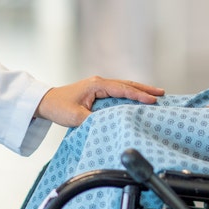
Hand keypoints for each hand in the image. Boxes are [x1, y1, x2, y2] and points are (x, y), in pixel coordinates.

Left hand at [34, 76, 164, 126]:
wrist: (46, 102)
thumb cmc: (59, 107)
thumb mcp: (76, 117)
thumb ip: (94, 120)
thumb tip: (110, 124)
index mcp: (96, 85)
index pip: (122, 89)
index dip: (138, 95)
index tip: (153, 100)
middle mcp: (99, 83)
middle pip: (127, 84)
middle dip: (145, 89)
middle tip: (162, 93)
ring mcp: (98, 86)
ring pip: (123, 87)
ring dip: (139, 90)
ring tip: (155, 94)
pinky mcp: (97, 92)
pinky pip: (118, 92)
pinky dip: (129, 94)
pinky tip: (137, 99)